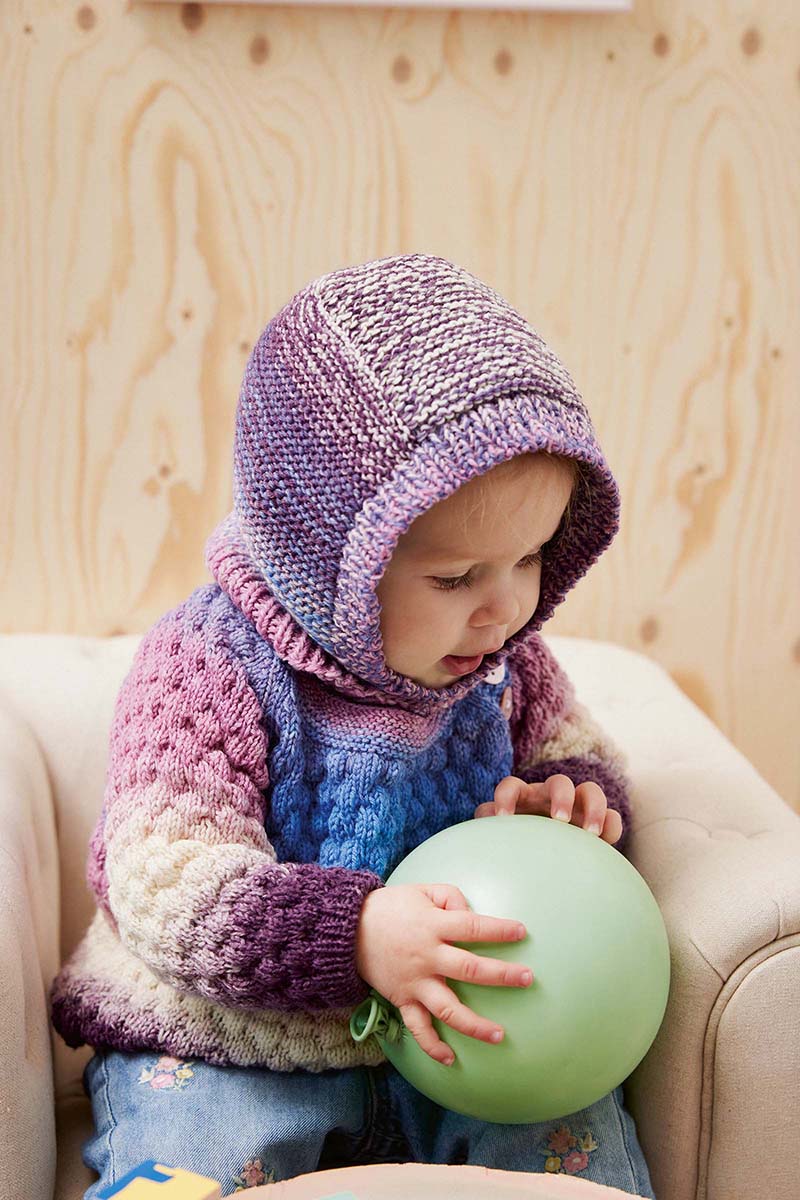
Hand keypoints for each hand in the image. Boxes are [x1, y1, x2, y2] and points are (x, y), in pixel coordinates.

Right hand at [354, 883, 531, 1065]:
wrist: (349, 930)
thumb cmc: (392, 907)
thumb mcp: (422, 891)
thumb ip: (451, 897)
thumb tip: (472, 914)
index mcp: (434, 926)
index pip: (473, 927)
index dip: (499, 930)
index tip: (521, 932)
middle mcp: (427, 956)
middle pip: (469, 969)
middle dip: (502, 975)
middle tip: (527, 978)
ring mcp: (415, 982)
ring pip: (448, 1009)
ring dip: (475, 1025)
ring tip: (500, 1035)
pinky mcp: (402, 999)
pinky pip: (418, 1027)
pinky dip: (432, 1046)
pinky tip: (450, 1060)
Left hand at [473, 773, 622, 844]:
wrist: (544, 862)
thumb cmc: (515, 851)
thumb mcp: (500, 843)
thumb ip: (487, 841)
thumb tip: (469, 852)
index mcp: (522, 800)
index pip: (511, 787)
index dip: (506, 797)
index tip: (502, 818)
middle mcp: (550, 798)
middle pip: (559, 782)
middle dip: (560, 795)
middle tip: (558, 819)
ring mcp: (577, 807)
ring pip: (591, 791)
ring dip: (592, 807)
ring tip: (589, 833)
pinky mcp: (598, 823)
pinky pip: (612, 817)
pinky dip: (611, 825)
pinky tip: (606, 842)